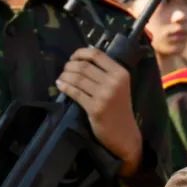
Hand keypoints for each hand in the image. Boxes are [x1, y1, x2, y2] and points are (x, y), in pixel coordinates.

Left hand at [57, 47, 142, 176]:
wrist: (125, 134)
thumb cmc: (120, 109)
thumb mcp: (119, 86)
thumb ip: (106, 73)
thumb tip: (81, 59)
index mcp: (121, 73)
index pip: (96, 54)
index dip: (80, 53)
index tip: (73, 58)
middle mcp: (114, 82)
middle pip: (84, 65)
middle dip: (69, 66)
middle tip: (65, 70)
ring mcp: (105, 95)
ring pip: (77, 78)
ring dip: (65, 76)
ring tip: (61, 78)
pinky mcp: (95, 108)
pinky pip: (75, 92)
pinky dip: (64, 87)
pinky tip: (60, 85)